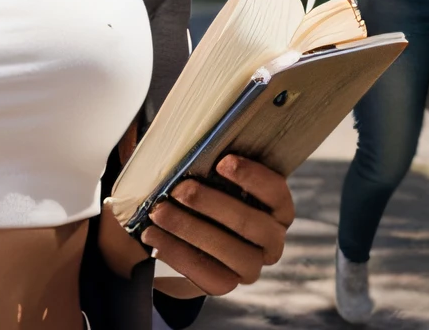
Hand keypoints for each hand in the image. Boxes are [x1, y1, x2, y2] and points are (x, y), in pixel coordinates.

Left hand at [138, 156, 294, 295]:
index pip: (275, 192)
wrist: (178, 238)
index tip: (223, 162)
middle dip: (213, 204)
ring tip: (158, 213)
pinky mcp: (227, 283)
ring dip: (192, 230)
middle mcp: (271, 239)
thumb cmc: (195, 196)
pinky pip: (210, 276)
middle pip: (253, 224)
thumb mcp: (201, 176)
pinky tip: (153, 238)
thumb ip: (200, 163)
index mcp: (274, 207)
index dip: (253, 177)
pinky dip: (178, 254)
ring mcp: (251, 265)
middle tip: (179, 190)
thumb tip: (178, 144)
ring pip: (234, 252)